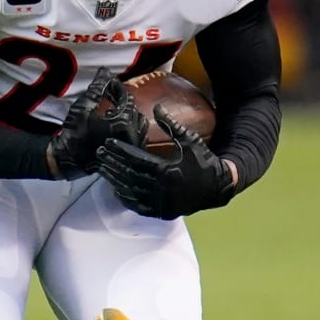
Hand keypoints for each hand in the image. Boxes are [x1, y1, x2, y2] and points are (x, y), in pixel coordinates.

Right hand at [48, 67, 147, 179]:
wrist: (69, 159)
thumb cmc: (74, 133)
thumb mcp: (83, 107)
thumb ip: (97, 88)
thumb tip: (105, 70)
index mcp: (122, 122)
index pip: (126, 98)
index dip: (117, 88)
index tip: (110, 82)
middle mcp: (133, 134)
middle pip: (133, 109)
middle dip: (122, 99)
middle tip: (109, 93)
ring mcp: (135, 144)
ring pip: (139, 121)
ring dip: (128, 112)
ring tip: (113, 109)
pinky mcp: (132, 152)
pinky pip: (139, 134)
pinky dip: (131, 125)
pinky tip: (117, 123)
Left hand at [95, 104, 235, 219]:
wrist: (219, 186)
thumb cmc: (204, 161)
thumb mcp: (189, 140)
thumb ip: (171, 125)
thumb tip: (156, 107)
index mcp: (167, 170)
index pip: (136, 160)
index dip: (120, 151)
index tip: (108, 144)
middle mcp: (162, 189)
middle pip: (129, 176)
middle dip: (113, 164)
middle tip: (100, 155)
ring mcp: (162, 203)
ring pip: (131, 192)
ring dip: (115, 181)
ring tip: (104, 170)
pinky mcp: (163, 212)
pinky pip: (139, 207)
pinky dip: (127, 199)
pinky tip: (117, 191)